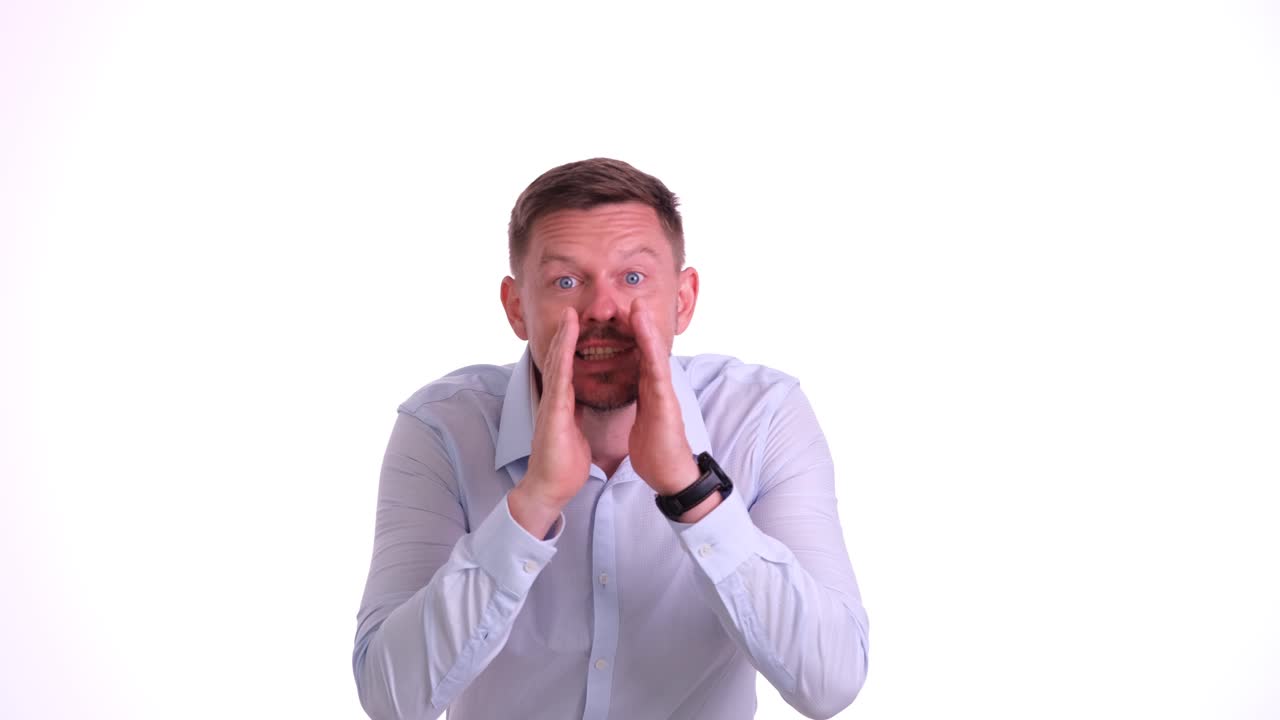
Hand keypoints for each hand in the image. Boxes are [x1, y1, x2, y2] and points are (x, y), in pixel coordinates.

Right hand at [509, 307, 591, 537]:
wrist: (549, 488)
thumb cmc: (562, 465)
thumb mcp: (573, 433)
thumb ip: (573, 416)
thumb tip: (577, 406)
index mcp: (561, 404)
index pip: (566, 369)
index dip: (570, 347)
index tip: (577, 326)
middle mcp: (553, 400)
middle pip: (559, 360)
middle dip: (565, 334)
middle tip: (571, 310)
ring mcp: (551, 406)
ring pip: (557, 365)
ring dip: (563, 339)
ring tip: (569, 316)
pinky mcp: (553, 414)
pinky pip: (560, 381)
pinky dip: (564, 360)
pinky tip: (567, 345)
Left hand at [627, 298, 700, 496]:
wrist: (668, 474)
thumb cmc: (655, 449)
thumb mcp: (642, 417)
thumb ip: (639, 398)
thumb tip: (633, 387)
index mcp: (648, 390)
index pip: (639, 356)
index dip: (632, 335)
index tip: (623, 314)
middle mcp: (658, 388)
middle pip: (649, 350)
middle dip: (641, 324)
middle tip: (633, 299)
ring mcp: (665, 395)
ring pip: (655, 357)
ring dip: (648, 331)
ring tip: (640, 309)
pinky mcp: (667, 407)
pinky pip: (659, 377)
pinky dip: (655, 357)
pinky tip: (649, 342)